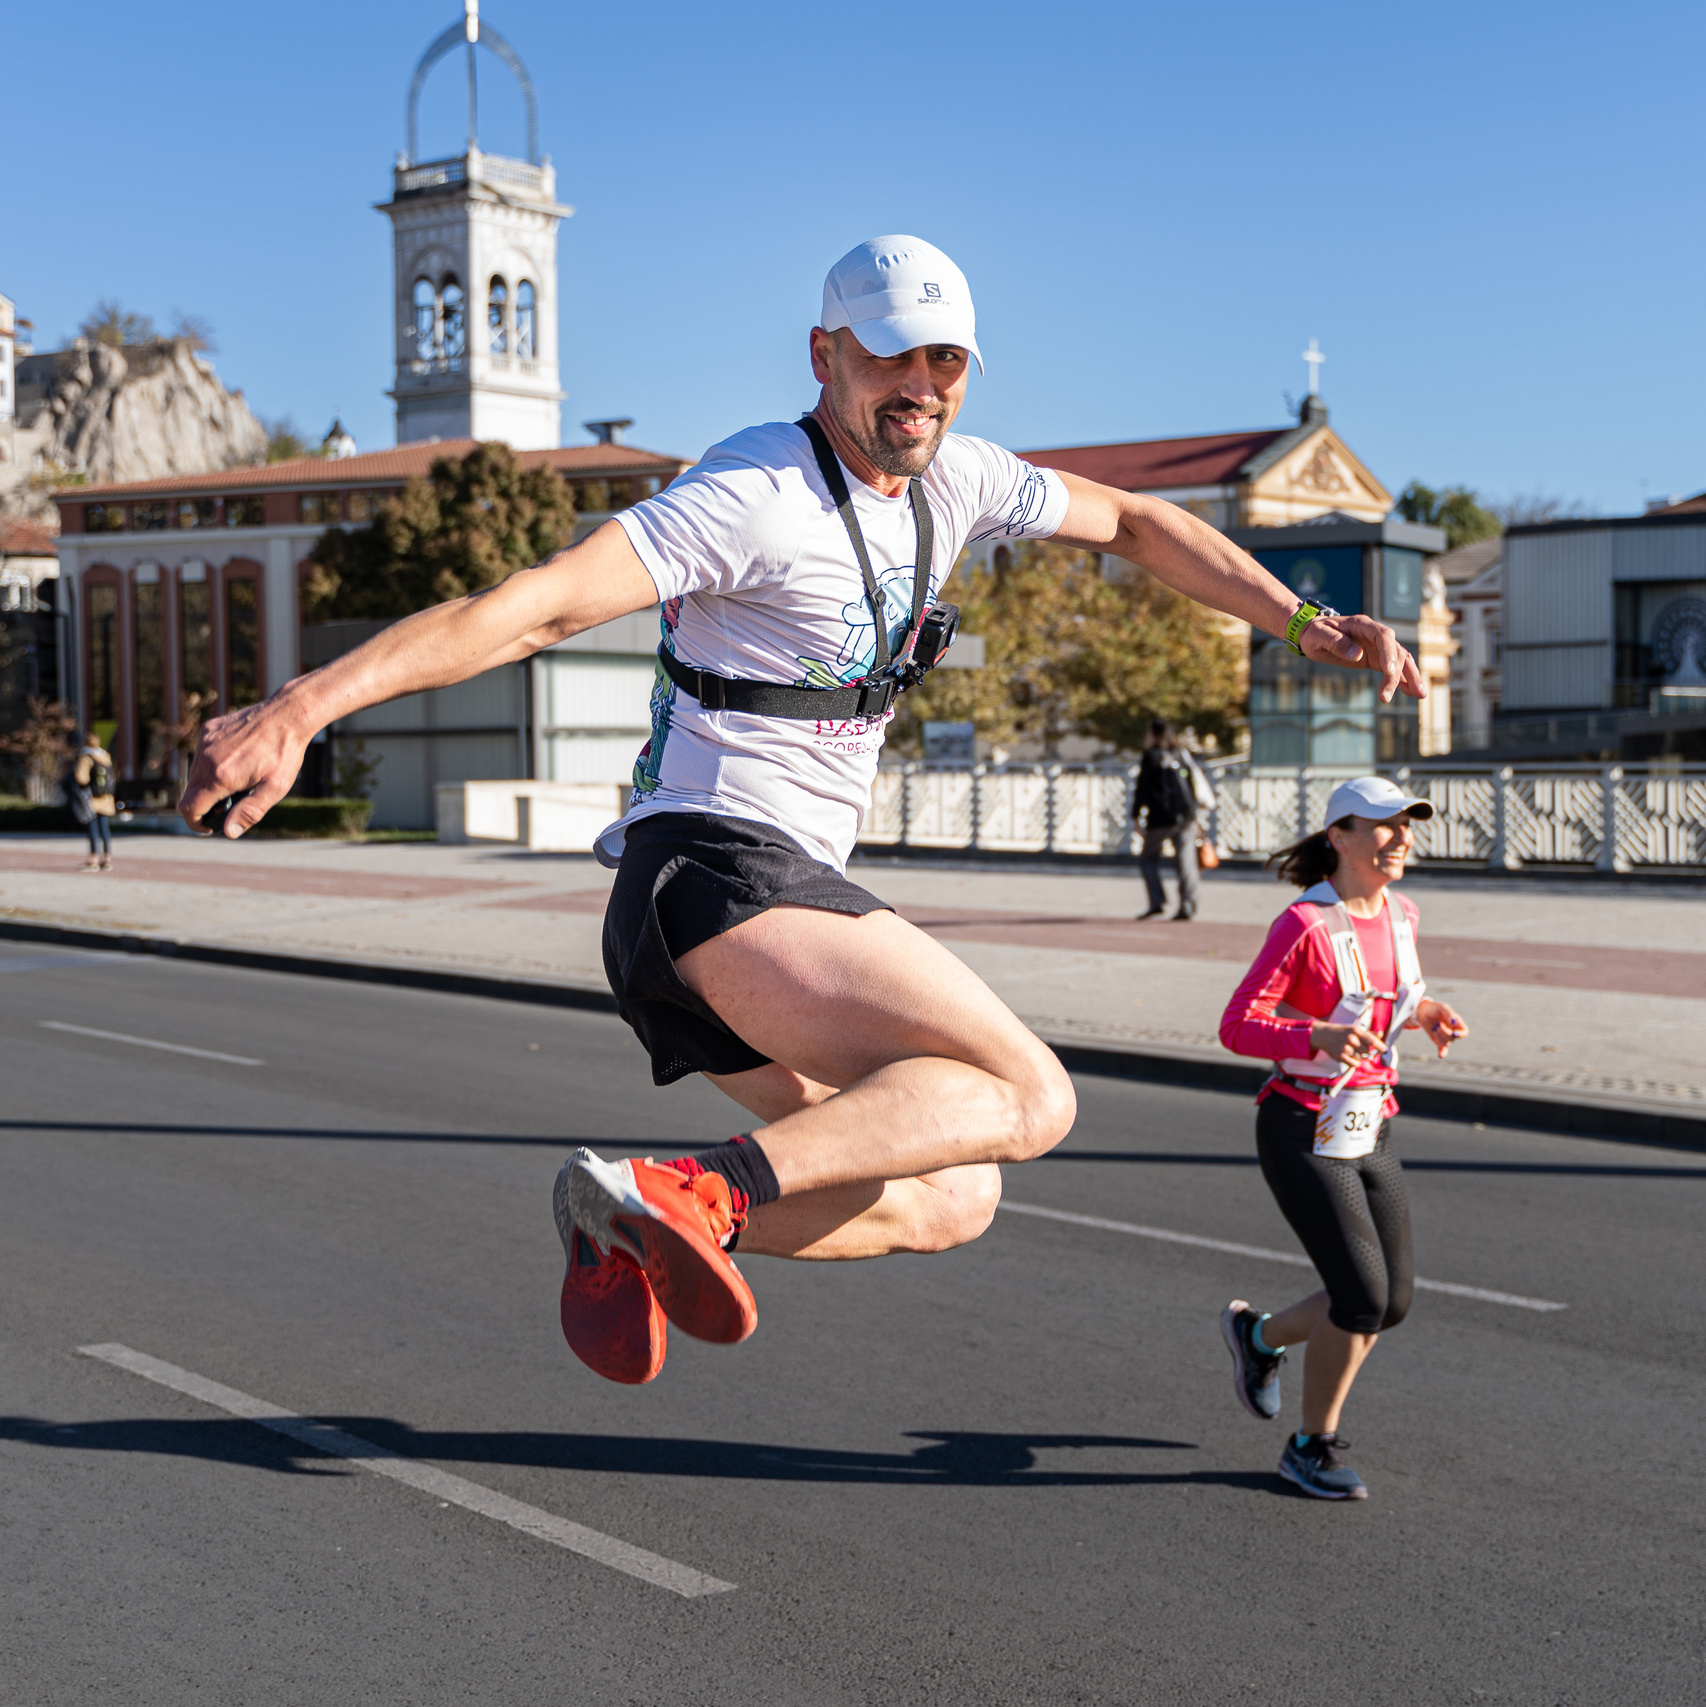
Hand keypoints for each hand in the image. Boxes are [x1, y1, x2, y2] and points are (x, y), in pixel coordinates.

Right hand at [179, 690, 312, 837]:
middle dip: (205, 804)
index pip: (189, 807)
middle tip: (230, 805)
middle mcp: (207, 758)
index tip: (209, 827)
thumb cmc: (285, 754)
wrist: (288, 715)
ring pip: (194, 773)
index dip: (195, 823)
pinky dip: (211, 764)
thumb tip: (228, 832)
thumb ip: (249, 812)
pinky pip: (201, 755)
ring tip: (237, 782)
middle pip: (190, 792)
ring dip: (208, 784)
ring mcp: (205, 742)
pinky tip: (236, 761)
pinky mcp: (208, 730)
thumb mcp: (274, 788)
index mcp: (221, 776)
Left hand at [1300, 612, 1425, 703]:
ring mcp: (1377, 646)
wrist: (1312, 634)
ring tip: (1420, 695)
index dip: (1389, 652)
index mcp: (1362, 625)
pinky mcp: (1375, 658)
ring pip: (1401, 660)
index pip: (1384, 636)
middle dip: (1398, 673)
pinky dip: (1403, 680)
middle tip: (1387, 697)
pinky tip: (1412, 693)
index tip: (1388, 672)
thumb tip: (1356, 653)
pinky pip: (1394, 668)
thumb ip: (1335, 642)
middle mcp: (1374, 634)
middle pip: (1396, 650)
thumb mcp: (1318, 635)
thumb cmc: (1314, 632)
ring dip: (1410, 677)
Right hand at [1309, 1020, 1384, 1067]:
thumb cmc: (1342, 1032)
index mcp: (1356, 1031)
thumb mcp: (1354, 1030)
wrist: (1323, 1035)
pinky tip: (1349, 1056)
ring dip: (1357, 1056)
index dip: (1380, 1047)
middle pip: (1367, 1051)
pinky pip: (1355, 1064)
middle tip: (1356, 1047)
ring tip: (1349, 1050)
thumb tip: (1380, 1034)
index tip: (1385, 1051)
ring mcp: (1345, 1048)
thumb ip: (1368, 1033)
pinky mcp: (1341, 1056)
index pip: (1372, 1040)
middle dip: (1364, 1051)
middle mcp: (1351, 1039)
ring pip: (1360, 1058)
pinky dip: (1354, 1062)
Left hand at [1414, 999, 1467, 1057]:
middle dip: (1444, 1032)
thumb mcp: (1442, 1008)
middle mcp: (1453, 1031)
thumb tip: (1454, 1022)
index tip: (1454, 1032)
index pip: (1465, 1032)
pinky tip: (1440, 1056)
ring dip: (1438, 1036)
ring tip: (1435, 1028)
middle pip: (1453, 1038)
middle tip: (1438, 1024)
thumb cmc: (1435, 1008)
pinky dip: (1442, 1053)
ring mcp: (1445, 1037)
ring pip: (1446, 1043)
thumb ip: (1449, 1014)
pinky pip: (1442, 1049)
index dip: (1461, 1034)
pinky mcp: (1438, 1040)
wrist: (1423, 1012)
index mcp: (1457, 1023)